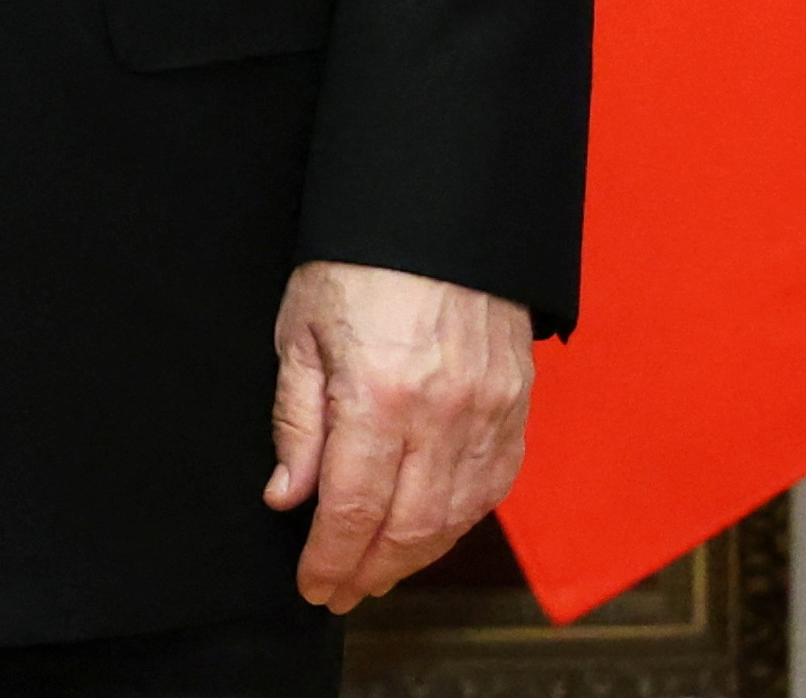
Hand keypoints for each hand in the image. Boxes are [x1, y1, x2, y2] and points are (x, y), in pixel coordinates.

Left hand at [266, 259, 534, 608]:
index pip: (352, 508)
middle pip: (408, 527)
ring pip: (456, 518)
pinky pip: (493, 488)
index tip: (312, 585)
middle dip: (369, 571)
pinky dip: (461, 523)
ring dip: (415, 557)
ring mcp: (489, 414)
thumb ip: (297, 419)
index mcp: (378, 395)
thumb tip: (288, 496)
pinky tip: (431, 534)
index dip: (331, 557)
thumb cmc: (359, 264)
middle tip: (340, 592)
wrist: (439, 213)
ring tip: (378, 573)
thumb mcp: (300, 330)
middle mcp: (441, 415)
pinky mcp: (517, 407)